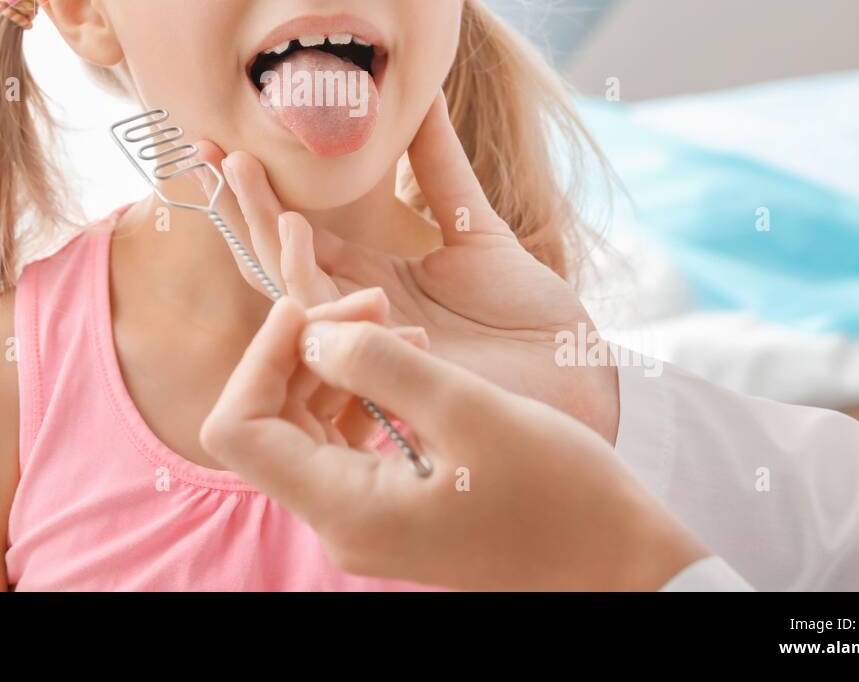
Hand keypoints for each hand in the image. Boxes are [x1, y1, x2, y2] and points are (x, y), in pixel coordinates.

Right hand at [194, 91, 617, 442]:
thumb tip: (424, 94)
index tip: (226, 140)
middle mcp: (356, 312)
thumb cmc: (535, 320)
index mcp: (373, 281)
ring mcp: (365, 340)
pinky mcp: (383, 365)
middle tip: (203, 148)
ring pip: (288, 283)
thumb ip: (441, 169)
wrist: (576, 380)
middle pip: (278, 256)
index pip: (299, 234)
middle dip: (238, 206)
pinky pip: (329, 321)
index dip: (262, 192)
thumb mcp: (479, 228)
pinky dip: (304, 276)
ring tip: (238, 167)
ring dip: (259, 226)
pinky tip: (293, 226)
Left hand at [199, 290, 707, 590]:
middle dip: (303, 345)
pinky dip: (361, 384)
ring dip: (333, 359)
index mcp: (344, 507)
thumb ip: (379, 364)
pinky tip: (408, 354)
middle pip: (266, 417)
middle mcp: (338, 517)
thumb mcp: (469, 411)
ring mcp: (361, 510)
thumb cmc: (560, 493)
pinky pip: (342, 431)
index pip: (240, 427)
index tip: (314, 307)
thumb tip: (310, 333)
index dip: (260, 355)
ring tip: (397, 322)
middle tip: (371, 301)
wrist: (618, 558)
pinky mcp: (388, 498)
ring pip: (302, 419)